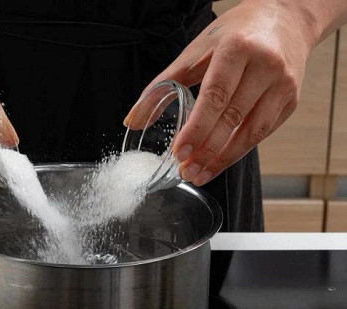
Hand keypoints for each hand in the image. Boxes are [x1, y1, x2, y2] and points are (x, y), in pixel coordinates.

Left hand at [125, 0, 316, 185]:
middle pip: (232, 118)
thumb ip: (162, 84)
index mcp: (237, 49)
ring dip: (223, 158)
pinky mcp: (292, 99)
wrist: (285, 18)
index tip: (179, 152)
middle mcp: (265, 65)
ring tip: (200, 174)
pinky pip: (263, 132)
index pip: (215, 96)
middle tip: (186, 171)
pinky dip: (239, 150)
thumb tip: (133, 120)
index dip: (197, 128)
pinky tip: (220, 161)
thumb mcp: (195, 52)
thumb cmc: (235, 34)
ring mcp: (283, 84)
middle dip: (207, 150)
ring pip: (252, 131)